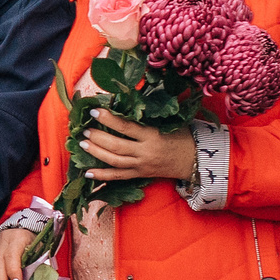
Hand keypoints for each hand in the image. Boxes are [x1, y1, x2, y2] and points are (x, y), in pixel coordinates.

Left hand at [80, 110, 195, 183]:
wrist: (197, 160)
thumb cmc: (183, 137)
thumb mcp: (168, 123)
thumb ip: (148, 117)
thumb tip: (125, 102)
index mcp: (153, 136)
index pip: (126, 127)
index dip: (109, 119)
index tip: (94, 112)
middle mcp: (145, 152)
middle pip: (116, 146)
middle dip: (98, 137)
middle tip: (84, 129)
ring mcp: (141, 166)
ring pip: (114, 161)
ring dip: (96, 153)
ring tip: (82, 144)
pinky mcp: (140, 175)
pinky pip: (118, 177)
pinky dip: (102, 176)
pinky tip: (87, 172)